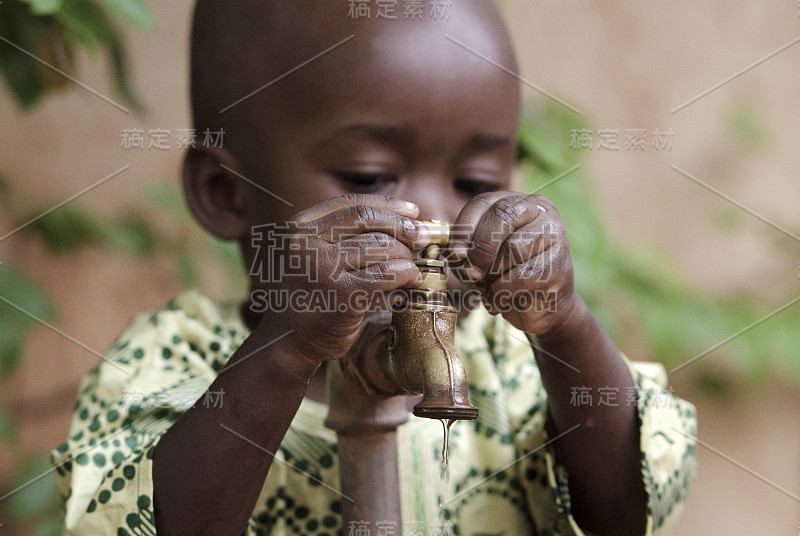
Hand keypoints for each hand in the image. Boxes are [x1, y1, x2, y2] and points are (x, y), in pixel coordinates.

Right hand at [250, 194, 429, 361]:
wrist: (291, 340)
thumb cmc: (313, 294)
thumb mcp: (317, 255)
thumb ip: (347, 236)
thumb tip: (407, 219)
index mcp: (300, 228)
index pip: (351, 204)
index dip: (388, 206)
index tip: (412, 211)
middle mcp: (307, 243)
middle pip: (369, 221)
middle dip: (403, 227)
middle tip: (422, 238)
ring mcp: (324, 268)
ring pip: (382, 247)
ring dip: (406, 257)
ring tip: (412, 267)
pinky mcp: (344, 294)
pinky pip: (388, 273)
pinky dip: (406, 275)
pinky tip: (412, 281)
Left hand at [448, 192, 578, 334]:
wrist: (541, 307)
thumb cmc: (507, 276)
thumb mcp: (482, 256)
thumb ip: (467, 248)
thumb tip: (455, 253)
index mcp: (515, 202)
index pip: (482, 203)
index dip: (464, 228)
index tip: (454, 254)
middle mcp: (538, 210)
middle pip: (501, 217)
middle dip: (480, 249)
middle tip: (471, 274)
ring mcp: (554, 234)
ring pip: (513, 248)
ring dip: (492, 275)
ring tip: (490, 288)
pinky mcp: (559, 263)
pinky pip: (522, 275)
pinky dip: (503, 291)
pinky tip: (501, 299)